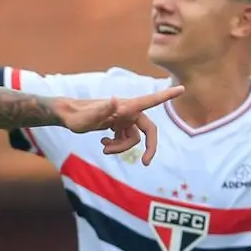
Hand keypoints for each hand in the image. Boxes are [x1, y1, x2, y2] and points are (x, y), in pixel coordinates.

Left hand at [51, 86, 183, 163]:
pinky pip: (125, 140)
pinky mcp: (119, 125)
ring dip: (121, 148)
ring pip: (133, 139)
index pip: (150, 101)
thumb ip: (102, 110)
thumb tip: (114, 100)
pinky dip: (116, 145)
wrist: (69, 116)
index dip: (166, 96)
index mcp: (126, 106)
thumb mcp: (88, 118)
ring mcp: (124, 119)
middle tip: (145, 163)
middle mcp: (128, 112)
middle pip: (148, 130)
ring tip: (104, 148)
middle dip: (148, 147)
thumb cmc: (77, 116)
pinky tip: (104, 144)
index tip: (182, 88)